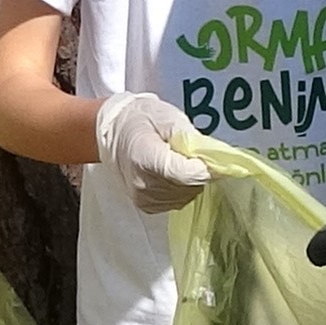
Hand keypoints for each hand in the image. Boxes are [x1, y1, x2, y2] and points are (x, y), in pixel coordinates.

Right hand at [92, 93, 210, 214]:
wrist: (112, 133)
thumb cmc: (140, 120)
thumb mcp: (168, 119)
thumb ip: (191, 140)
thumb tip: (213, 159)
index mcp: (145, 158)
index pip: (186, 174)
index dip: (204, 167)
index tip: (211, 157)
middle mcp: (143, 184)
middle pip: (188, 186)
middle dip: (198, 170)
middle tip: (189, 152)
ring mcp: (144, 198)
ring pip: (187, 195)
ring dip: (191, 180)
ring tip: (177, 160)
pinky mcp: (147, 206)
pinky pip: (178, 201)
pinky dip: (182, 188)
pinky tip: (172, 173)